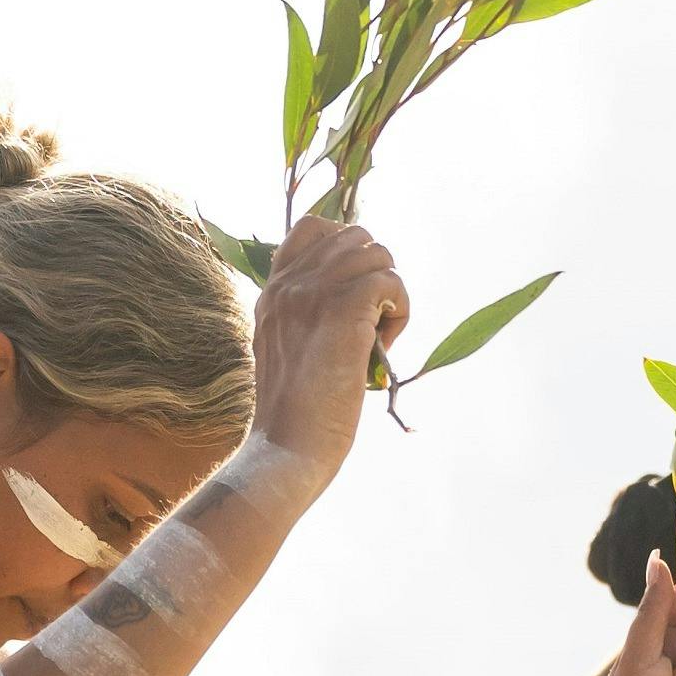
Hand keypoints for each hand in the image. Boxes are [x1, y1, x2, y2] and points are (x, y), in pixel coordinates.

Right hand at [244, 213, 411, 470]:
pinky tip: (384, 346)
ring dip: (390, 293)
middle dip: (374, 274)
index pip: (313, 229)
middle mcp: (291, 283)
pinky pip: (392, 281)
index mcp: (274, 291)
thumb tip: (353, 301)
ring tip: (377, 337)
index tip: (356, 291)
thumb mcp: (287, 351)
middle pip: (355, 236)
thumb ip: (304, 317)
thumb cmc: (293, 416)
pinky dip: (400, 312)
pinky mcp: (344, 306)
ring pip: (378, 254)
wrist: (287, 447)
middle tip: (370, 322)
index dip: (346, 249)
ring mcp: (315, 290)